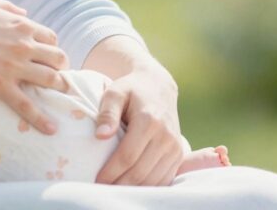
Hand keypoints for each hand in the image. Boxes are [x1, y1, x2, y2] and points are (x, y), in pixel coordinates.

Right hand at [0, 0, 69, 133]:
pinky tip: (52, 129)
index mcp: (21, 26)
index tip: (48, 55)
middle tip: (59, 75)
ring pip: (50, 80)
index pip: (50, 38)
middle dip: (61, 66)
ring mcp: (14, 67)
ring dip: (59, 86)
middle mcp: (23, 46)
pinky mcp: (1, 87)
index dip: (52, 47)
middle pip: (57, 58)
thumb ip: (8, 8)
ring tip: (63, 94)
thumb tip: (24, 13)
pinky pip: (27, 106)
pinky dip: (41, 119)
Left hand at [94, 62, 184, 186]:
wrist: (158, 87)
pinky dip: (147, 187)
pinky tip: (131, 186)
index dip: (111, 171)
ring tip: (114, 188)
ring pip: (152, 180)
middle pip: (140, 172)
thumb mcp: (115, 93)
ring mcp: (174, 147)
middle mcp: (166, 136)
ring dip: (132, 189)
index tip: (97, 180)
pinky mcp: (178, 154)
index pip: (128, 156)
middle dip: (119, 184)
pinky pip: (163, 179)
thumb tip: (100, 135)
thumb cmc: (131, 90)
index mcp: (149, 120)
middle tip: (102, 189)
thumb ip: (107, 113)